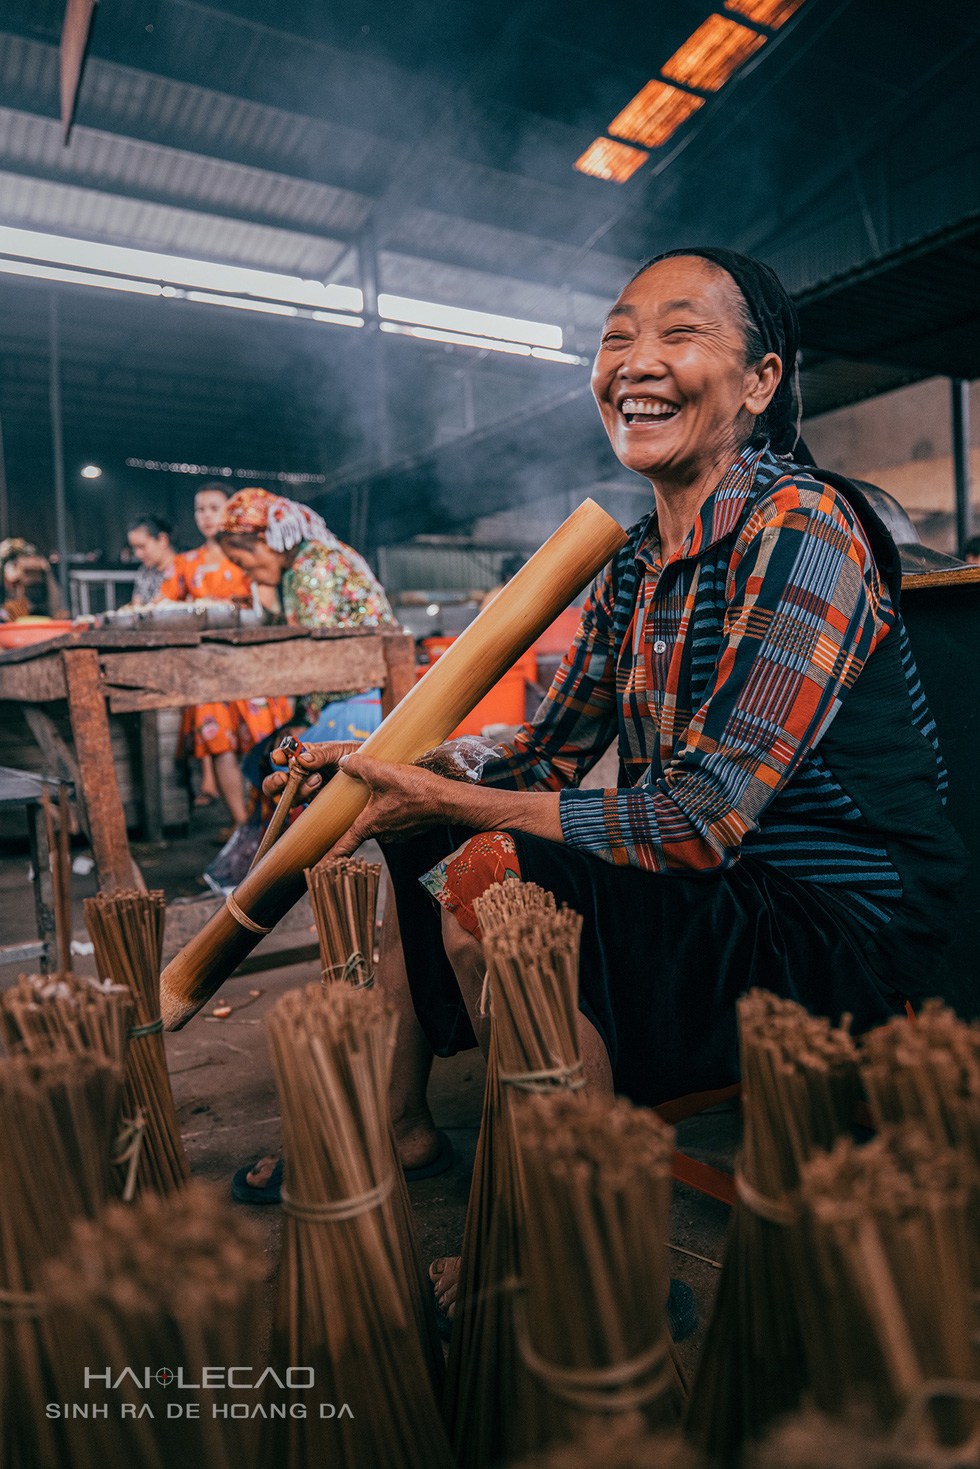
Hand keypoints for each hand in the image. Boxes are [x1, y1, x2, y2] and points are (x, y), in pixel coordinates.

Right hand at [262, 740, 359, 802]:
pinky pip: (305, 808)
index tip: (280, 759)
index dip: (278, 757)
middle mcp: (303, 774)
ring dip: (298, 790)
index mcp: (306, 755)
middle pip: (277, 782)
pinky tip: (319, 793)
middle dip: (274, 782)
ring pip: (288, 797)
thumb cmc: (359, 756)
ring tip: (317, 780)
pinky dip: (308, 801)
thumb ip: (321, 754)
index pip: (284, 756)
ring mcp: (309, 791)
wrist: (378, 775)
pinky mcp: (318, 805)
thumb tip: (300, 759)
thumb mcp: (340, 750)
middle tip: (283, 779)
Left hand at [327, 752, 455, 858]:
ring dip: (378, 812)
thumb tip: (343, 762)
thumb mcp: (382, 771)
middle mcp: (382, 834)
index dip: (327, 858)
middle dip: (357, 817)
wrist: (448, 800)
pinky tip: (399, 798)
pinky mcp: (409, 829)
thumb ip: (358, 765)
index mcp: (369, 824)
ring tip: (384, 795)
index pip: (343, 847)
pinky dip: (393, 811)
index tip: (315, 869)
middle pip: (361, 828)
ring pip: (379, 823)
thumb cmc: (416, 790)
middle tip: (356, 804)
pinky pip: (394, 821)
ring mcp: (397, 834)